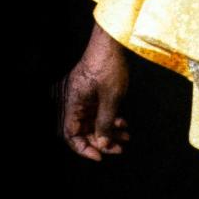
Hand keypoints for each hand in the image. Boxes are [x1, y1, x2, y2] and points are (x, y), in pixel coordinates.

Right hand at [61, 24, 130, 160]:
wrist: (112, 42)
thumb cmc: (108, 65)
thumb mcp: (110, 98)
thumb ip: (105, 122)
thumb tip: (103, 143)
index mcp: (74, 104)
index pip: (71, 134)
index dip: (83, 148)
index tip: (100, 156)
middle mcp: (77, 102)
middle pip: (85, 130)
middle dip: (102, 141)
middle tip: (119, 149)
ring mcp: (86, 97)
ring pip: (95, 122)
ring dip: (109, 131)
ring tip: (126, 137)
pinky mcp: (95, 92)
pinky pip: (100, 112)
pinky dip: (111, 119)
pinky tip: (123, 124)